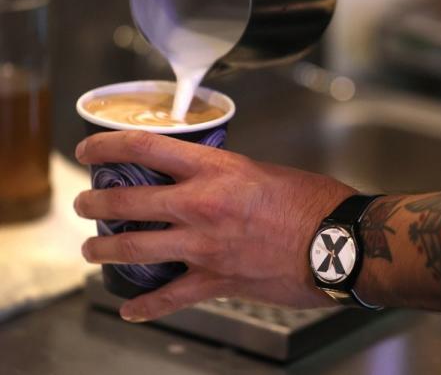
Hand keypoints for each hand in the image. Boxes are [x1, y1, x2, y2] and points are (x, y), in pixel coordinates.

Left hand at [73, 130, 355, 321]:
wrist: (339, 243)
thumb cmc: (316, 204)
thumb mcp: (266, 172)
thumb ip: (230, 177)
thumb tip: (213, 184)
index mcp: (216, 170)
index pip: (144, 148)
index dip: (107, 146)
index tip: (90, 149)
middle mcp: (201, 205)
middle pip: (126, 202)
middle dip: (95, 204)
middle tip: (86, 204)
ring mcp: (204, 246)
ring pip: (133, 249)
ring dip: (104, 250)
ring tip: (93, 251)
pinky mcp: (216, 281)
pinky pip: (169, 297)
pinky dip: (146, 306)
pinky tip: (132, 309)